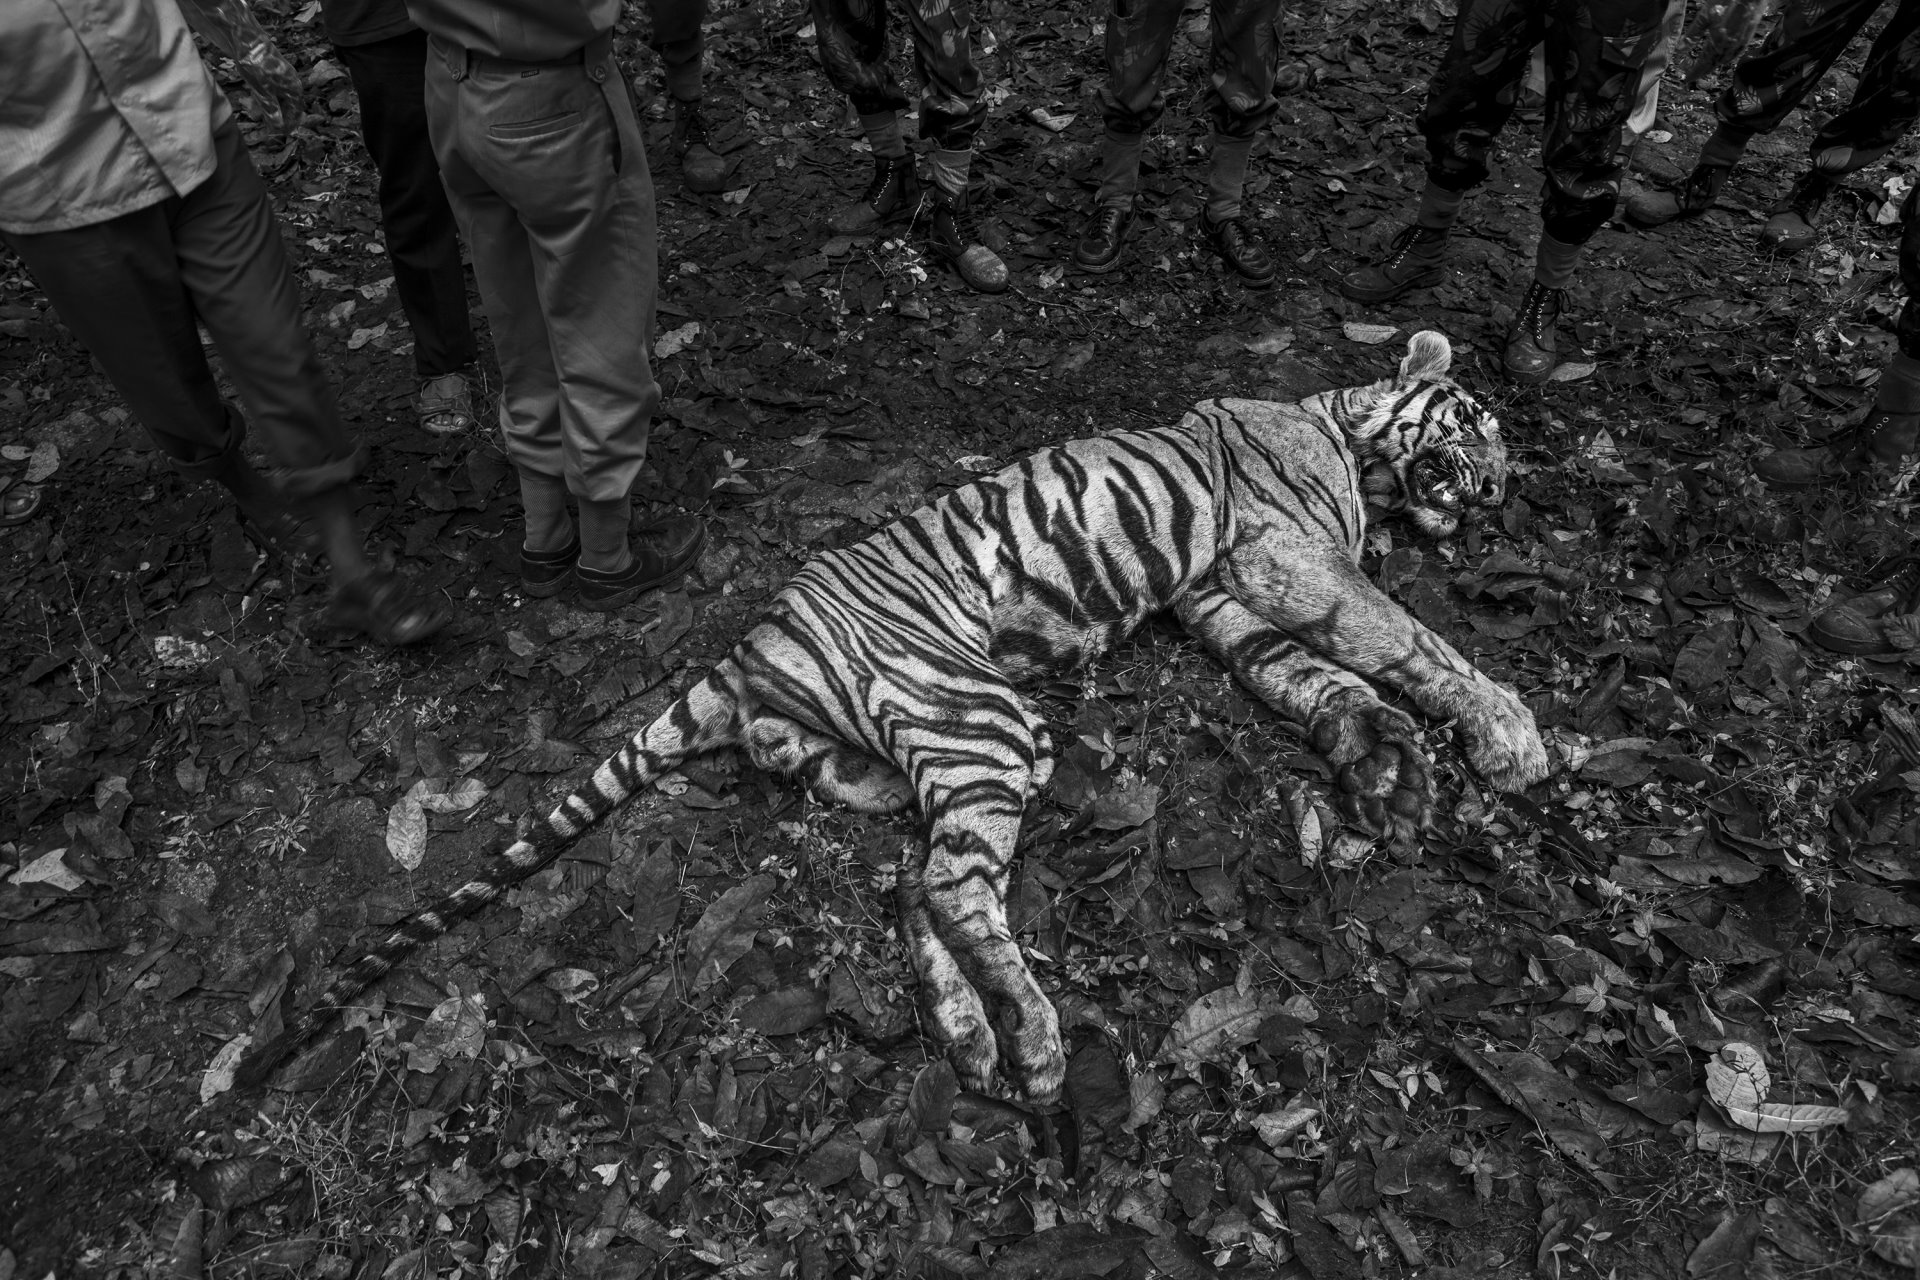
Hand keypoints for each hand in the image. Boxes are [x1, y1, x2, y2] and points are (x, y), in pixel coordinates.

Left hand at [175, 0, 304, 138]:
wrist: (246, 40)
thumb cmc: (257, 67)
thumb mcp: (264, 93)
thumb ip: (272, 111)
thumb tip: (279, 127)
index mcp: (294, 90)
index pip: (296, 113)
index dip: (289, 125)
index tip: (281, 134)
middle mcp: (292, 83)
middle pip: (288, 105)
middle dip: (280, 117)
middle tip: (271, 129)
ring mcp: (282, 75)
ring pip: (280, 97)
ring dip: (273, 108)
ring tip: (264, 117)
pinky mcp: (272, 70)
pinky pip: (273, 89)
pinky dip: (268, 98)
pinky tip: (259, 101)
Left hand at [1680, 0, 1777, 85]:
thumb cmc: (1726, 1)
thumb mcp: (1704, 16)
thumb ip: (1692, 35)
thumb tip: (1679, 50)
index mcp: (1718, 42)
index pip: (1703, 64)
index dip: (1694, 73)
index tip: (1687, 79)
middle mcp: (1730, 46)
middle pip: (1714, 64)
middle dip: (1703, 71)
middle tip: (1693, 76)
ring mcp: (1741, 42)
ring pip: (1725, 60)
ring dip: (1714, 66)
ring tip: (1704, 69)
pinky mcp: (1748, 37)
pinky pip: (1736, 53)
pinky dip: (1726, 58)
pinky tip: (1722, 58)